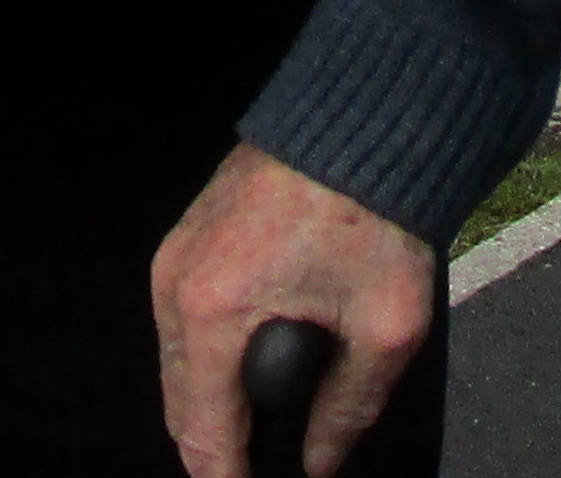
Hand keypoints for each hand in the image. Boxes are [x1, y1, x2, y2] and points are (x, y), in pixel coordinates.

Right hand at [154, 145, 434, 477]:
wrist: (364, 119)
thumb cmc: (375, 214)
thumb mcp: (385, 328)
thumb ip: (349, 410)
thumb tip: (320, 464)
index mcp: (212, 313)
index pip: (204, 432)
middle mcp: (176, 286)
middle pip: (179, 404)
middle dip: (216, 449)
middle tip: (258, 470)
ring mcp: (175, 256)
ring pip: (175, 364)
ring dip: (209, 406)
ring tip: (256, 435)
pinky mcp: (188, 236)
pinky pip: (181, 322)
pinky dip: (205, 359)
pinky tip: (245, 374)